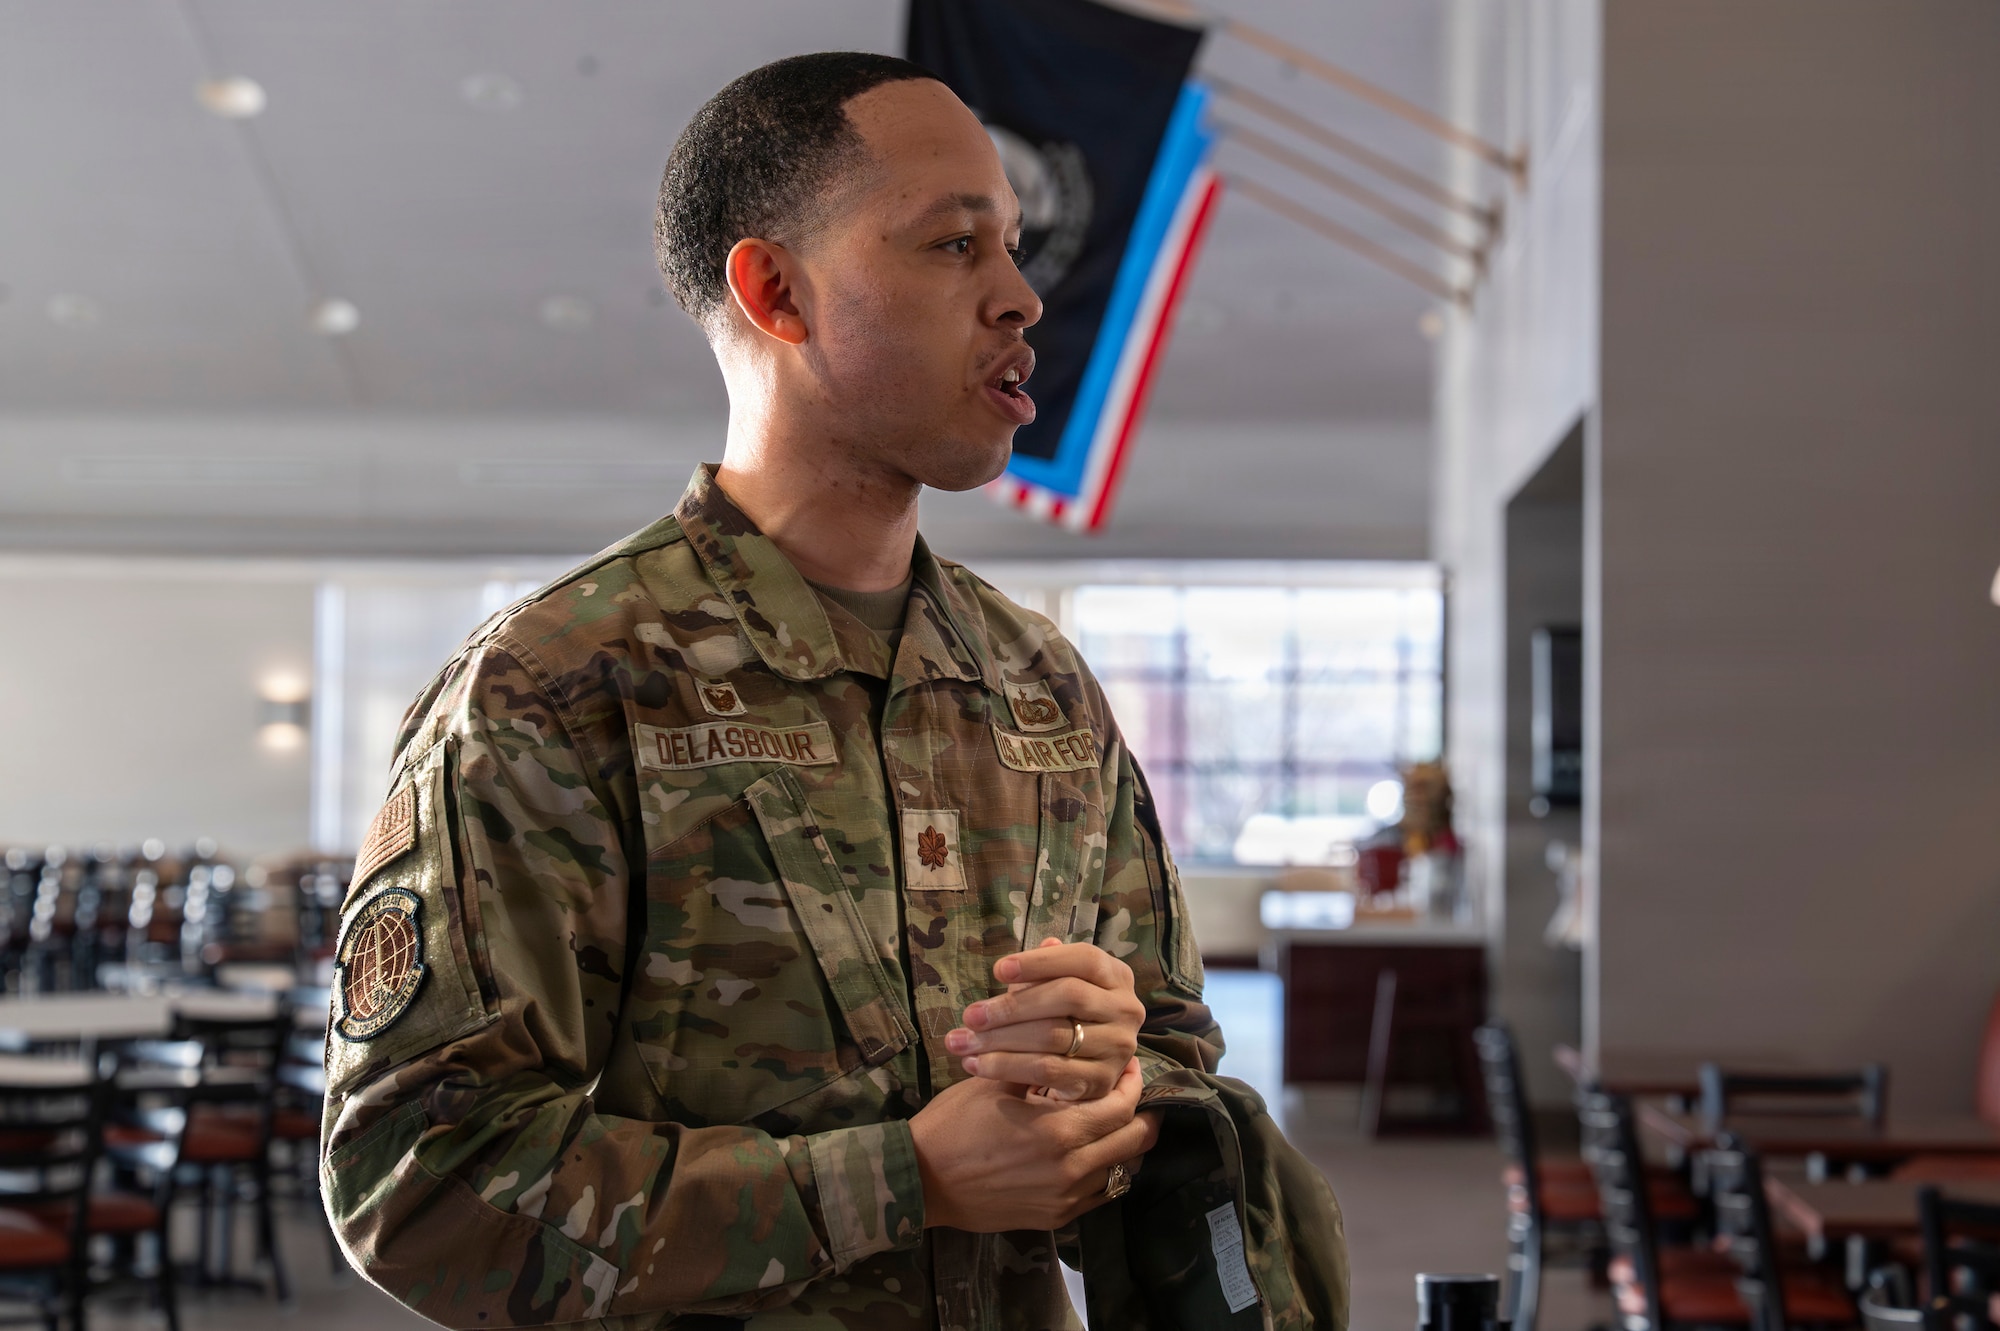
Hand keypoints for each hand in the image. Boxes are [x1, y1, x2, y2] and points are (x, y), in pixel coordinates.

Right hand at [909, 1057, 1159, 1232]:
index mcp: (1059, 1130)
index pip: (1121, 1106)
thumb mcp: (994, 1082)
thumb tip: (1071, 1043)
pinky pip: (1100, 1194)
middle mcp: (1071, 1169)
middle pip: (1135, 1141)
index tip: (1128, 1068)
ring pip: (1124, 1170)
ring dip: (1125, 1143)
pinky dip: (1107, 1171)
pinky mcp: (1056, 1218)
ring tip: (1112, 1121)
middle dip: (1142, 1114)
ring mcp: (1066, 1199)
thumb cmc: (954, 1125)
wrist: (922, 1180)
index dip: (1132, 1084)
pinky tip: (1092, 1152)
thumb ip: (1040, 1065)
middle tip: (1130, 1094)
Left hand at [946, 938, 1146, 1101]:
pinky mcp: (1101, 1082)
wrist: (1082, 1071)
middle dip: (1013, 1006)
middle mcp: (1126, 1010)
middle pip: (1068, 997)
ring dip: (1001, 1040)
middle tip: (970, 1015)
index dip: (1040, 962)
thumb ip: (1049, 970)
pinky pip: (1048, 1072)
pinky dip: (1008, 1067)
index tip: (997, 971)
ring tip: (962, 1042)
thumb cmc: (1064, 1017)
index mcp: (1117, 977)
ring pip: (1054, 1037)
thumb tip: (1046, 942)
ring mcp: (1118, 1048)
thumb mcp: (1057, 988)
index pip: (1083, 959)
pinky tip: (977, 1065)